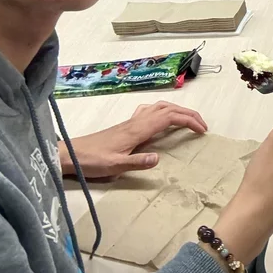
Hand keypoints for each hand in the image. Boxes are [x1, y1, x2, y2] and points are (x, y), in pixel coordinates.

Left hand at [61, 101, 207, 178]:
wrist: (69, 154)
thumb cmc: (91, 161)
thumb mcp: (114, 166)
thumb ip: (137, 162)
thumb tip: (158, 158)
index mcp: (138, 129)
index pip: (170, 117)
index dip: (189, 120)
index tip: (202, 130)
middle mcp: (137, 121)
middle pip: (168, 108)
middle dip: (188, 114)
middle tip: (202, 126)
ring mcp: (131, 121)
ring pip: (160, 106)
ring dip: (177, 110)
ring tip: (188, 121)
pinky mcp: (126, 124)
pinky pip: (150, 110)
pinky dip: (163, 111)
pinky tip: (162, 119)